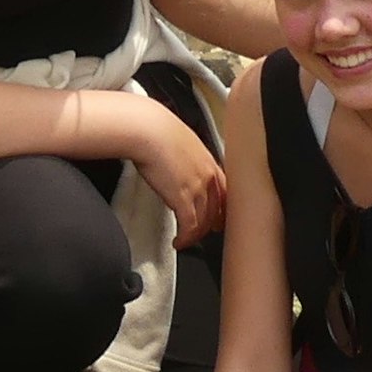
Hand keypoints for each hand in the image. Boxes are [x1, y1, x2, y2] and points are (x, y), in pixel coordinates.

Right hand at [112, 95, 227, 243]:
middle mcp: (207, 175)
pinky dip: (186, 238)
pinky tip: (179, 241)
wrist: (147, 130)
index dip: (223, 205)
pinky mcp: (183, 199)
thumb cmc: (156, 129)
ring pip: (204, 220)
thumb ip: (184, 155)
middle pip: (217, 208)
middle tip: (207, 233)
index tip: (221, 215)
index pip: (224, 189)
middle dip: (213, 224)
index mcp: (208, 160)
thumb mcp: (179, 140)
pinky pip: (189, 226)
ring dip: (195, 235)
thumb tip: (177, 161)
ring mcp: (197, 188)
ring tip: (186, 241)